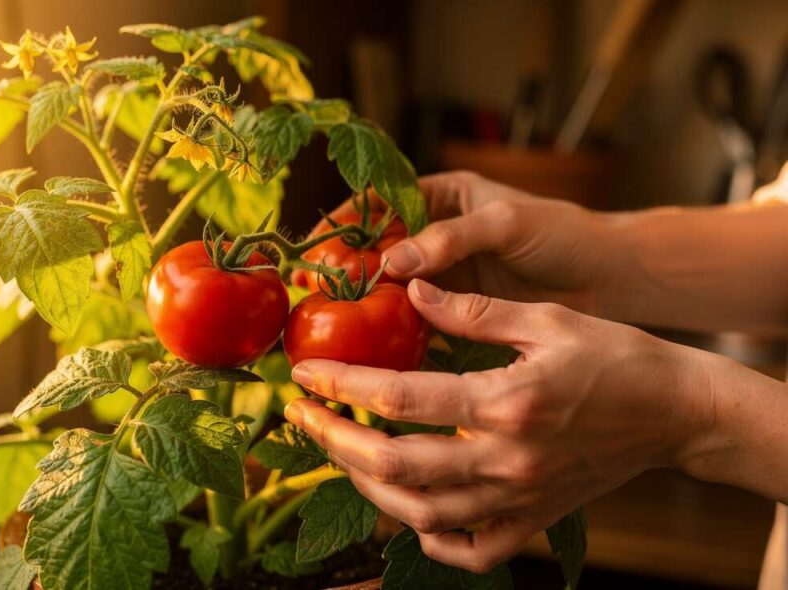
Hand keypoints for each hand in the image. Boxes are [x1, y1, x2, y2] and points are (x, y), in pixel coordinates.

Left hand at [283, 280, 717, 572]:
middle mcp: (507, 460)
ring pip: (421, 512)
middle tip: (300, 416)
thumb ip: (470, 309)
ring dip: (367, 485)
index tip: (304, 373)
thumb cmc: (615, 356)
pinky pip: (471, 549)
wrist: (676, 411)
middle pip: (395, 465)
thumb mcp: (544, 318)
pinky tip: (407, 511)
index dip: (341, 386)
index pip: (399, 399)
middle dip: (334, 440)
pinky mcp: (534, 519)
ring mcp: (519, 498)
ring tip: (339, 450)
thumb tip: (411, 289)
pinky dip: (430, 537)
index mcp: (506, 402)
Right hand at [299, 172, 628, 315]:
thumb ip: (452, 238)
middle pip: (377, 249)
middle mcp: (437, 235)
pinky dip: (397, 334)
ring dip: (365, 306)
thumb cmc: (564, 235)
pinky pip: (418, 321)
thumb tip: (392, 260)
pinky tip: (374, 353)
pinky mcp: (460, 313)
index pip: (380, 202)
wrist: (613, 279)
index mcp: (444, 197)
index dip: (344, 223)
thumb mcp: (507, 224)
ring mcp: (446, 276)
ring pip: (392, 289)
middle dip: (345, 270)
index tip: (316, 247)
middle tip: (314, 296)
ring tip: (333, 328)